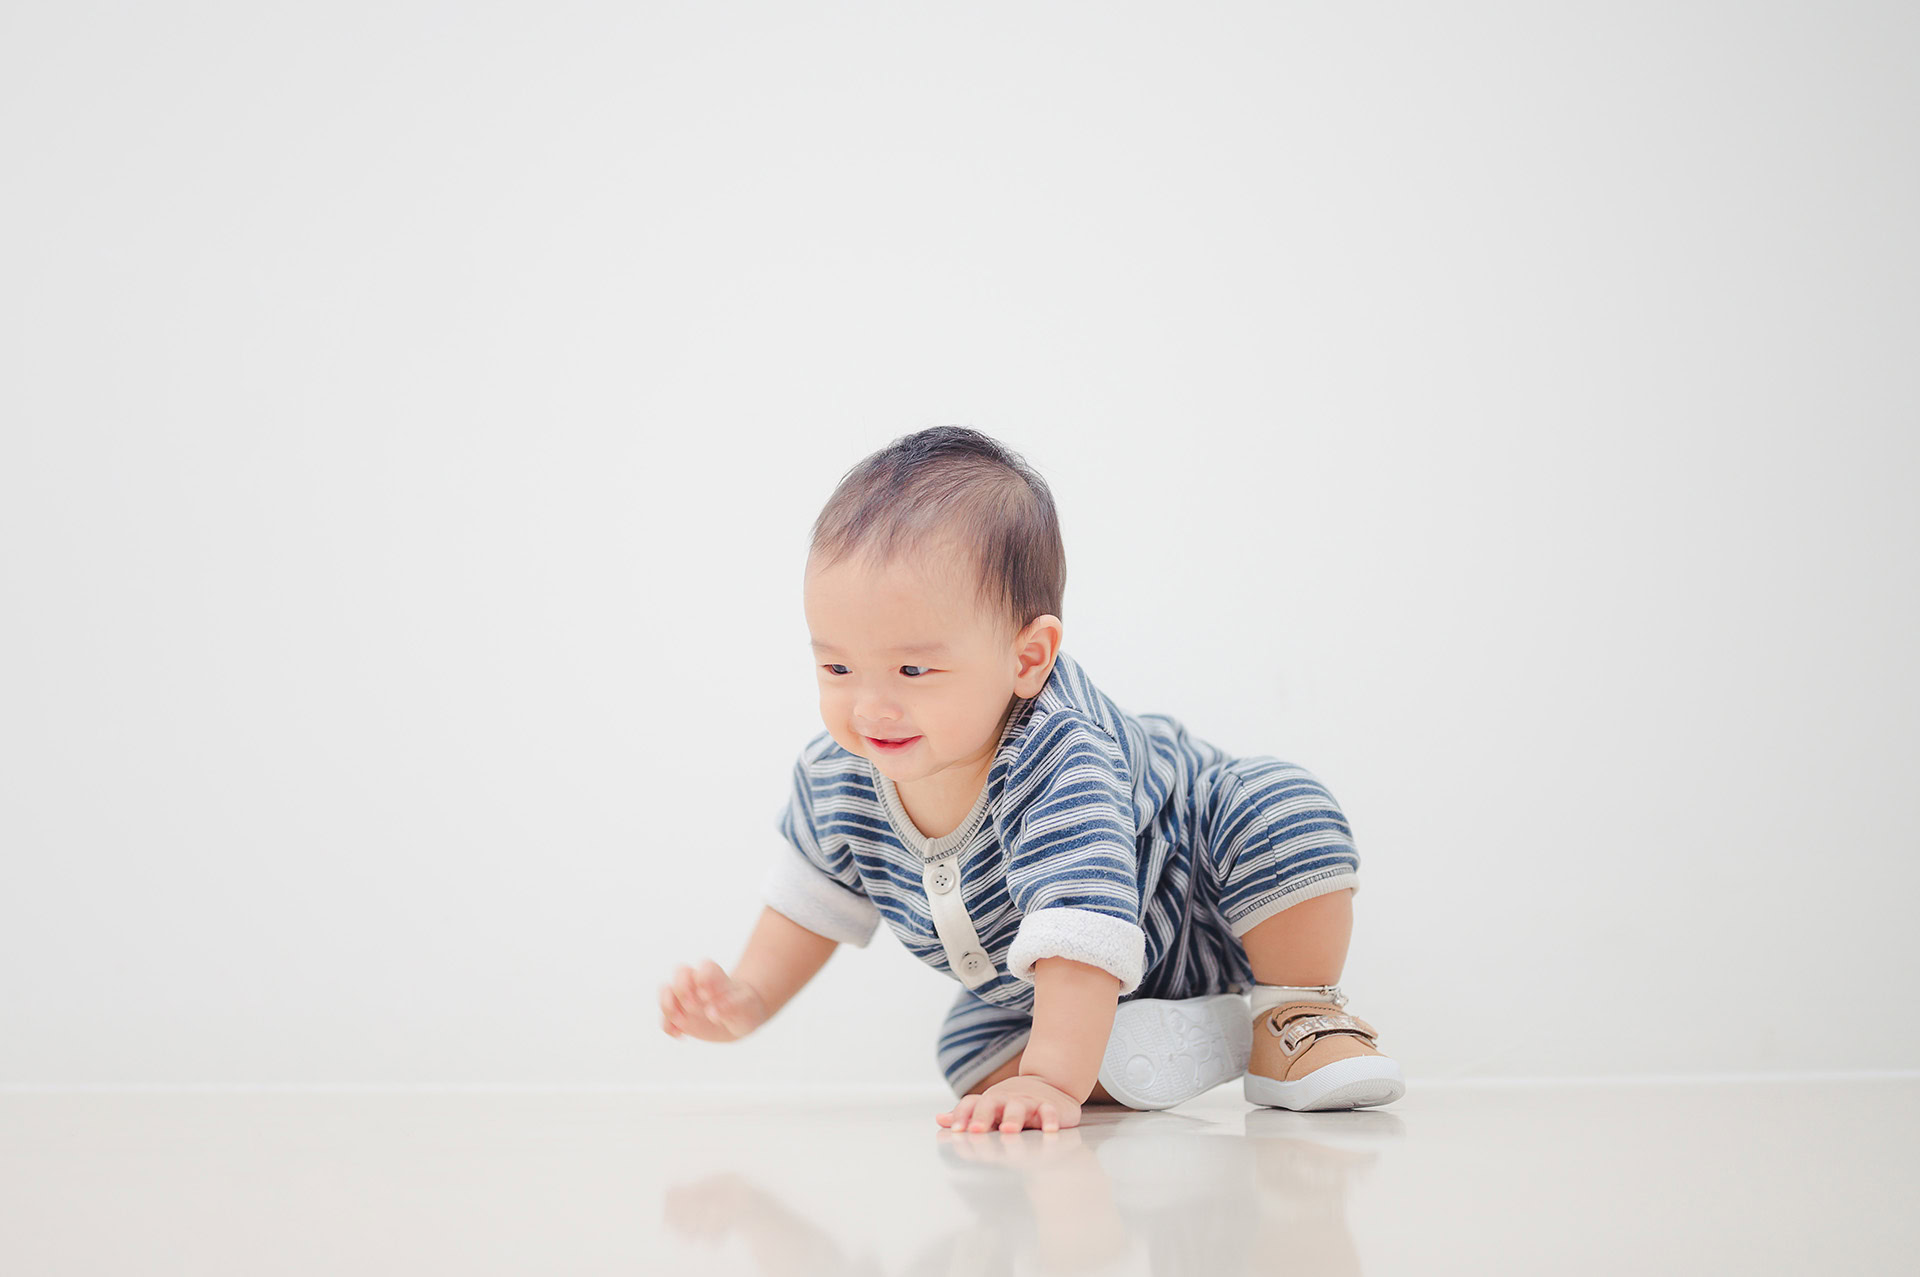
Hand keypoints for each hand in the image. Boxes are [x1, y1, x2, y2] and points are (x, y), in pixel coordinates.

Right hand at [660, 959, 768, 1041]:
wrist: (740, 1017)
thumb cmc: (744, 1006)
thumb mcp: (744, 1007)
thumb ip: (730, 1007)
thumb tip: (711, 1012)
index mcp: (716, 975)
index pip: (704, 966)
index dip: (702, 979)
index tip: (709, 997)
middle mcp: (697, 983)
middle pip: (680, 972)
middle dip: (682, 990)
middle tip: (694, 1008)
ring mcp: (686, 998)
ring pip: (666, 991)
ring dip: (669, 1006)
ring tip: (681, 1022)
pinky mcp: (680, 1015)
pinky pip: (666, 1018)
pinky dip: (668, 1026)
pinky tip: (681, 1035)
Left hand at [935, 1074, 1080, 1132]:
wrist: (1050, 1084)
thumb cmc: (1013, 1102)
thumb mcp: (990, 1108)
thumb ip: (967, 1115)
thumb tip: (940, 1119)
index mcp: (990, 1101)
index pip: (971, 1104)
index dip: (962, 1115)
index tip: (957, 1131)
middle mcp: (1006, 1099)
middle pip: (991, 1103)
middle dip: (983, 1117)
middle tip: (976, 1131)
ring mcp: (1028, 1101)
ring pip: (1019, 1106)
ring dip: (1012, 1118)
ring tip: (1007, 1130)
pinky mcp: (1050, 1107)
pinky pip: (1049, 1111)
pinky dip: (1050, 1120)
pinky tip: (1049, 1131)